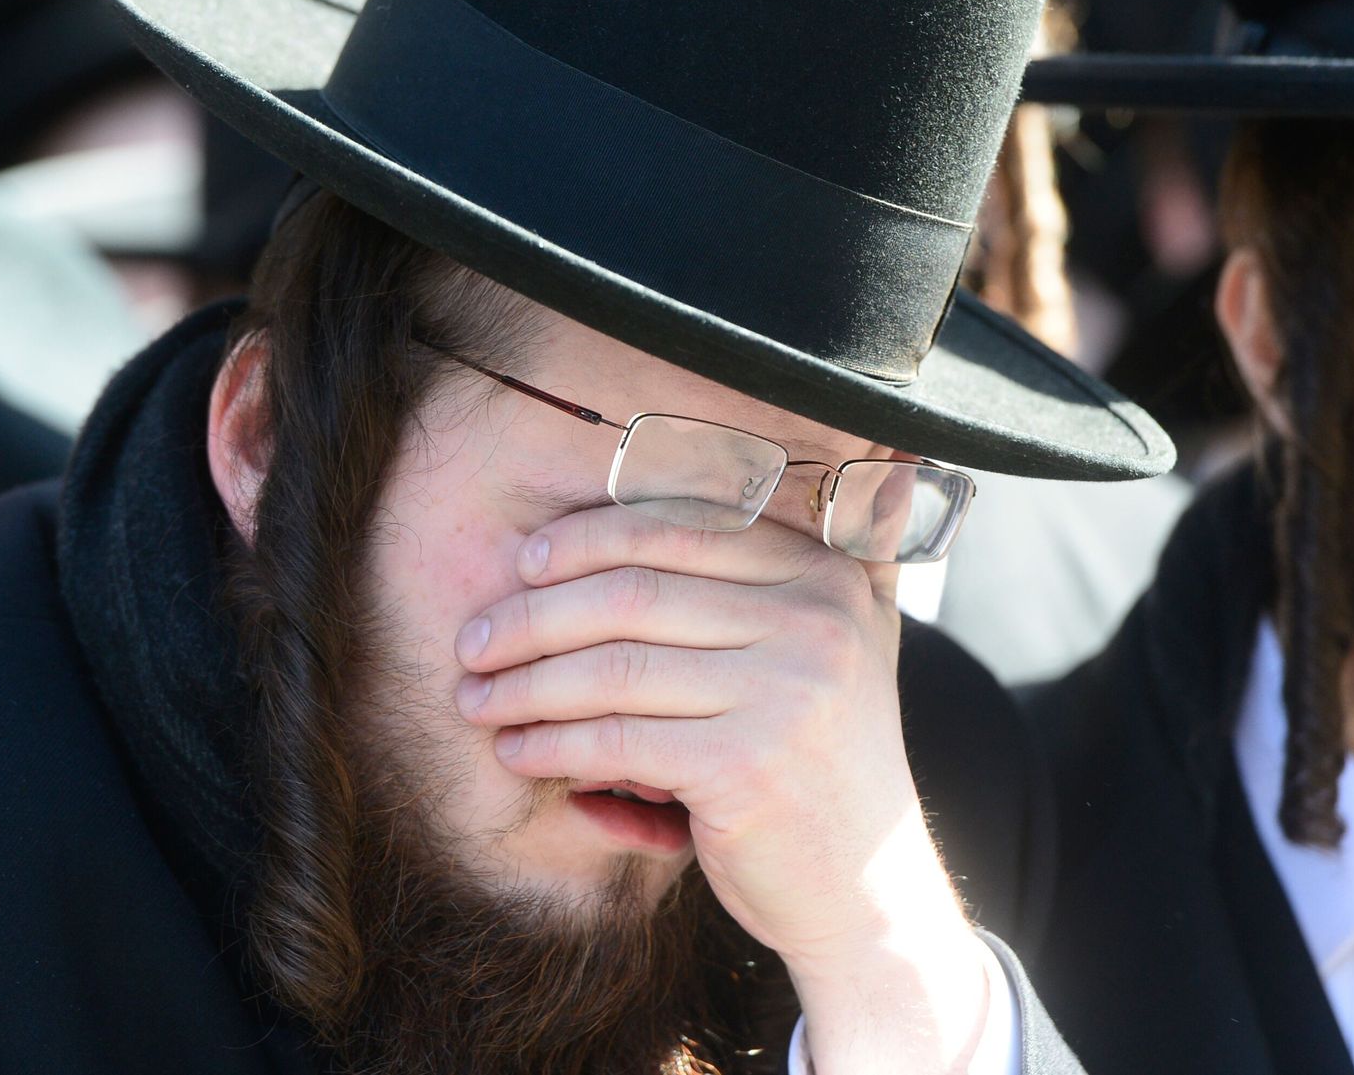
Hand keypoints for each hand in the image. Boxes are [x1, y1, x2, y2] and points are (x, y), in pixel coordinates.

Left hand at [452, 503, 959, 973]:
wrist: (869, 896)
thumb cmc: (822, 764)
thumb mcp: (848, 645)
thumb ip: (828, 561)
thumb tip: (878, 456)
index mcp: (826, 576)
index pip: (681, 528)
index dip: (587, 540)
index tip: (523, 564)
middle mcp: (815, 621)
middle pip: (634, 594)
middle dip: (535, 615)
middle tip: (474, 640)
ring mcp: (786, 693)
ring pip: (614, 668)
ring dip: (526, 684)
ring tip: (477, 698)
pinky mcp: (748, 767)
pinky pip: (617, 740)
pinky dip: (552, 744)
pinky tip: (518, 750)